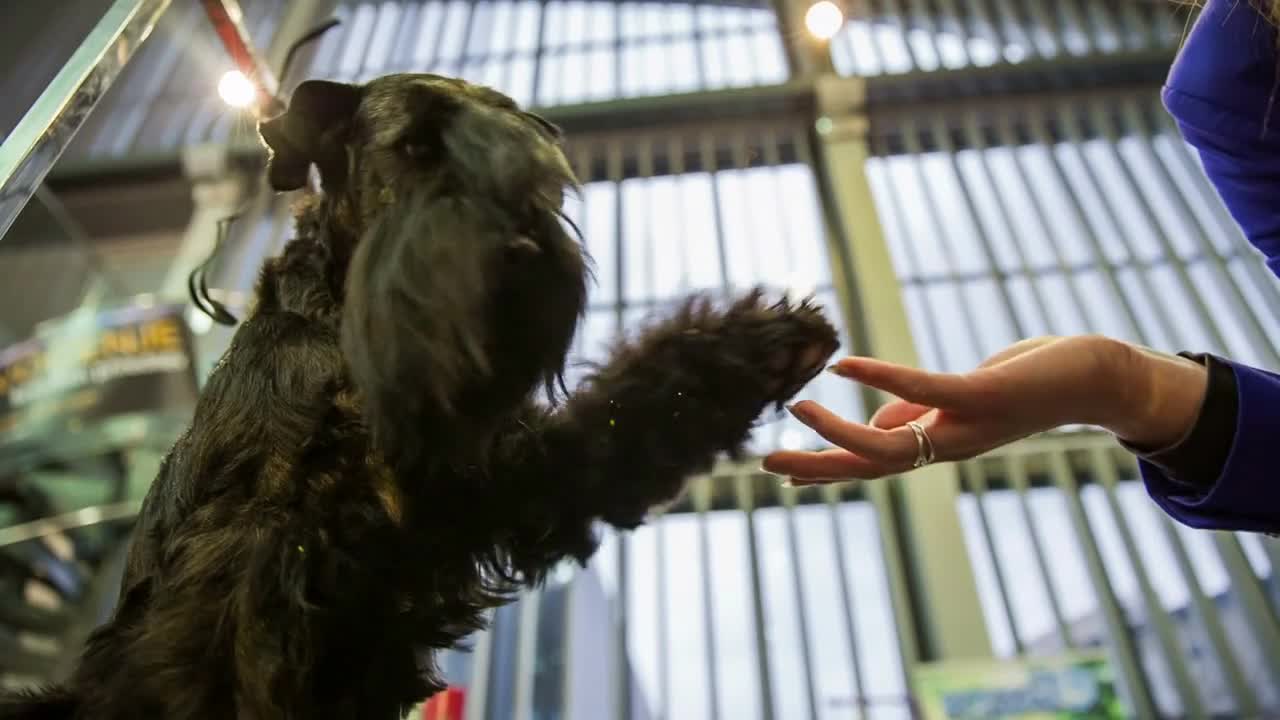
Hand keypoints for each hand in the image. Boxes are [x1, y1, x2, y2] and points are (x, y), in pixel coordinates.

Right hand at [761, 335, 1208, 483]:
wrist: (1101, 378)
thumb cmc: (1032, 382)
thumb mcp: (969, 399)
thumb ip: (924, 412)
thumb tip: (883, 419)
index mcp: (939, 445)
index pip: (872, 464)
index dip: (828, 469)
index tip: (783, 475)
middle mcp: (948, 446)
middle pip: (870, 466)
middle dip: (817, 467)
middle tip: (766, 462)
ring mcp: (964, 425)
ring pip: (889, 443)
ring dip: (839, 431)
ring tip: (798, 408)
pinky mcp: (982, 396)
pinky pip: (922, 391)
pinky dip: (880, 379)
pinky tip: (844, 367)